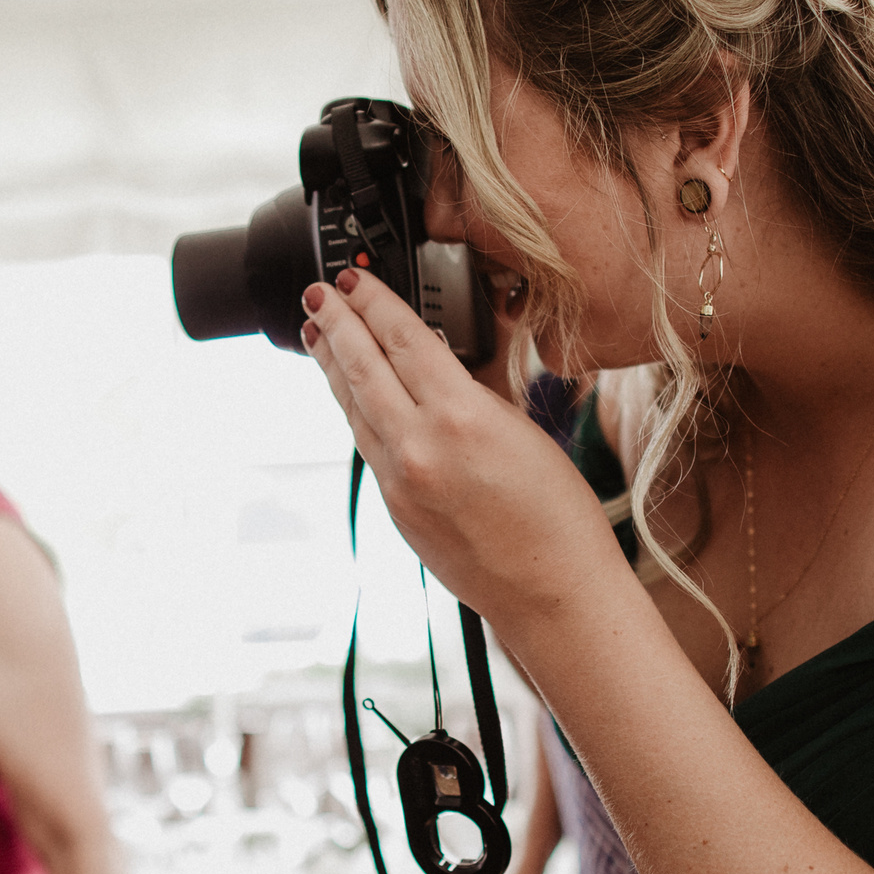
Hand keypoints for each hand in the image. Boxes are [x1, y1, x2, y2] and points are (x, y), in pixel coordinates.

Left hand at [300, 270, 627, 629]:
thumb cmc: (558, 516)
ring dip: (333, 366)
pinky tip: (351, 393)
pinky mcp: (394, 508)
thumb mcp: (525, 430)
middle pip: (362, 368)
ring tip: (317, 335)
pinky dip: (355, 409)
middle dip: (335, 325)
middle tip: (314, 294)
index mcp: (459, 417)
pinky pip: (366, 443)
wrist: (551, 593)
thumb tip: (447, 353)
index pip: (402, 339)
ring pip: (354, 408)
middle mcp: (419, 447)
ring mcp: (399, 481)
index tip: (354, 279)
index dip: (373, 302)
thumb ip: (478, 388)